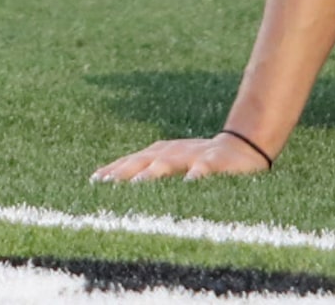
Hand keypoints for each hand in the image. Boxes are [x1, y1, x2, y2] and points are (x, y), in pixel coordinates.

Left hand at [91, 132, 274, 183]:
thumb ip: (149, 173)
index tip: (92, 183)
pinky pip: (204, 167)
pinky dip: (196, 175)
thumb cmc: (200, 161)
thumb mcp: (173, 164)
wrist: (242, 147)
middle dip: (122, 172)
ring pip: (168, 163)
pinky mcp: (215, 161)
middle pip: (141, 161)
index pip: (129, 162)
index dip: (111, 172)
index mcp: (159, 153)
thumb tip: (119, 187)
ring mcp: (192, 155)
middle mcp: (171, 152)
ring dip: (151, 173)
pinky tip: (190, 183)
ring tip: (135, 185)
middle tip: (103, 186)